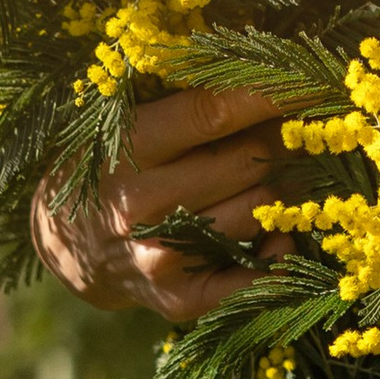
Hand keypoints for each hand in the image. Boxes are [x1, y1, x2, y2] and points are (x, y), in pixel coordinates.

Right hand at [30, 84, 303, 323]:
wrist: (68, 242)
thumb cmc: (114, 163)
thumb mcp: (132, 120)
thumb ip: (192, 103)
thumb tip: (277, 82)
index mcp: (126, 145)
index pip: (213, 112)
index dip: (270, 93)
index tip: (311, 80)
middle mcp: (139, 202)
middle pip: (249, 160)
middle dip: (274, 143)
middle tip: (278, 138)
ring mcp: (159, 254)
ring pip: (261, 209)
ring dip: (274, 192)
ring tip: (258, 183)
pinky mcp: (178, 298)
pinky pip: (259, 273)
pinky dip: (277, 250)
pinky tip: (270, 235)